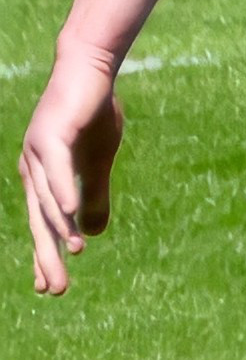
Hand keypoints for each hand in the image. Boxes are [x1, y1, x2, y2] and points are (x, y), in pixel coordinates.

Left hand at [21, 56, 122, 295]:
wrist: (90, 69)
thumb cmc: (93, 113)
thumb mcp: (99, 161)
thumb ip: (94, 194)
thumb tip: (94, 233)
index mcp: (42, 177)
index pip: (43, 225)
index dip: (46, 256)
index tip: (49, 289)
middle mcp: (32, 169)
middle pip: (40, 221)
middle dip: (47, 256)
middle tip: (55, 290)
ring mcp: (38, 151)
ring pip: (47, 200)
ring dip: (60, 229)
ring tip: (75, 254)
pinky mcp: (52, 134)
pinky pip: (56, 170)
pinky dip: (62, 193)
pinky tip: (72, 215)